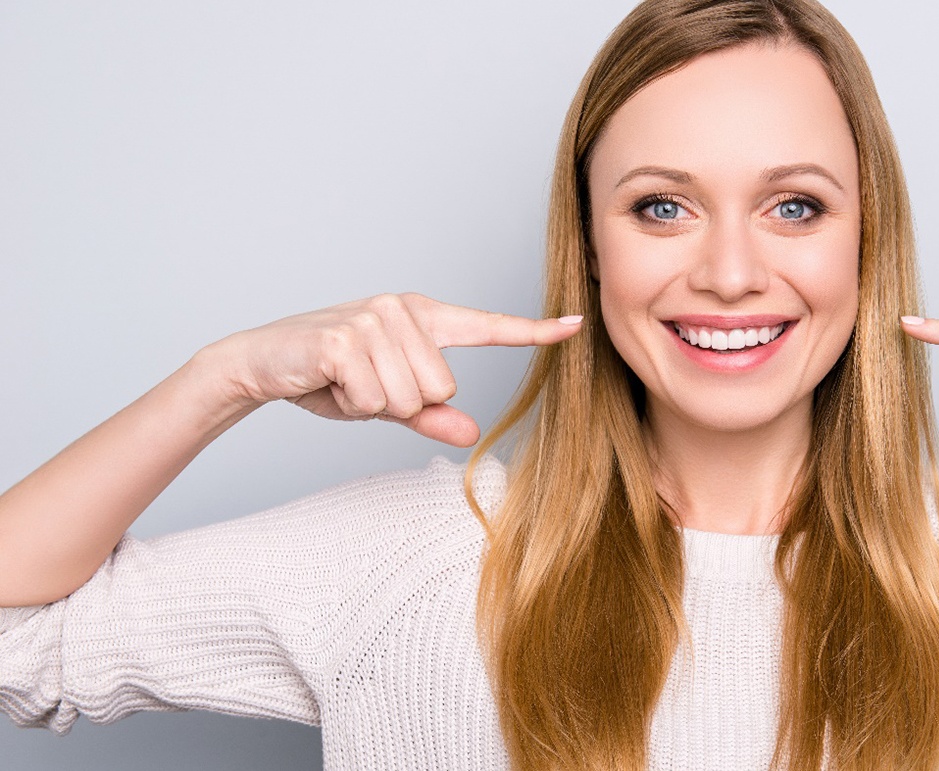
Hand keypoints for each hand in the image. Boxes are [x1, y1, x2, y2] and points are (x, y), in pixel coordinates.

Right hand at [209, 293, 582, 445]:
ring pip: (412, 397)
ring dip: (374, 403)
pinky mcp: (346, 338)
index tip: (576, 325)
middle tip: (363, 385)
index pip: (487, 328)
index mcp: (422, 317)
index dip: (533, 332)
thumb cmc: (329, 378)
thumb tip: (472, 433)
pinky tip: (329, 380)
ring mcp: (374, 319)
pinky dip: (351, 402)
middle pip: (444, 388)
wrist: (262, 362)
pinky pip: (377, 397)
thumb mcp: (387, 401)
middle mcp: (402, 309)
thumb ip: (430, 415)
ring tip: (345, 381)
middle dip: (402, 403)